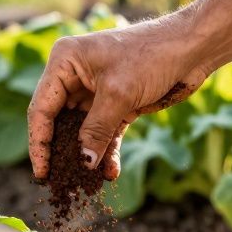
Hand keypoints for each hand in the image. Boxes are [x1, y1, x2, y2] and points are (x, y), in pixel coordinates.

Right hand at [27, 13, 211, 180]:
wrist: (193, 48)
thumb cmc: (152, 56)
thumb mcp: (118, 95)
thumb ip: (96, 130)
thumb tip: (82, 163)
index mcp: (65, 62)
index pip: (42, 109)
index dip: (39, 143)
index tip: (41, 173)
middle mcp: (75, 76)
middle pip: (58, 122)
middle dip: (61, 152)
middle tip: (57, 183)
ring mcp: (95, 91)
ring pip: (81, 131)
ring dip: (86, 155)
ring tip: (85, 183)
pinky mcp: (116, 104)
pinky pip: (104, 133)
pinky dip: (107, 152)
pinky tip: (110, 172)